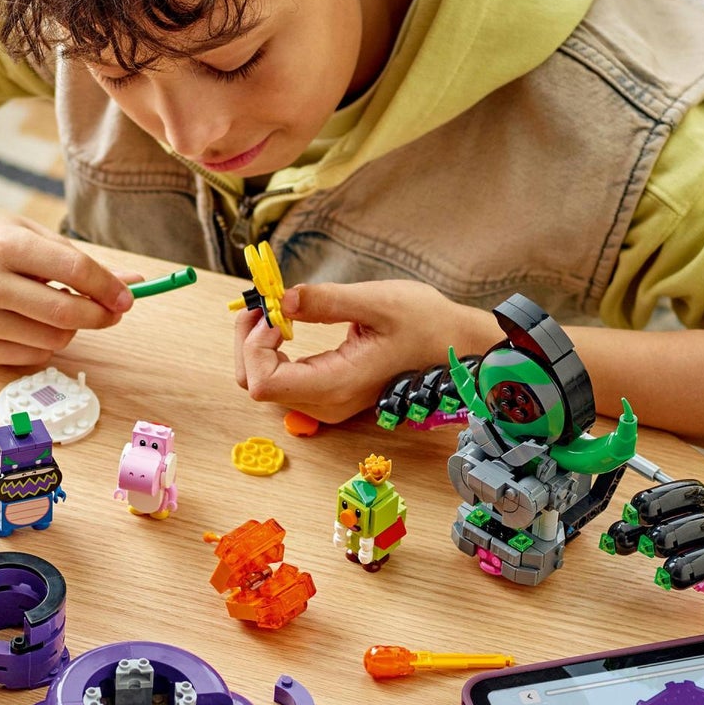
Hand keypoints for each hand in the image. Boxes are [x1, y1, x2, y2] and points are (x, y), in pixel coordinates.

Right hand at [0, 201, 135, 365]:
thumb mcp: (34, 235)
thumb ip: (82, 261)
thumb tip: (133, 283)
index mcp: (5, 247)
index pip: (75, 271)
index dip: (109, 288)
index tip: (128, 297)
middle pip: (66, 313)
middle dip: (100, 315)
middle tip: (112, 309)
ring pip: (54, 341)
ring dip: (70, 328)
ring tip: (57, 305)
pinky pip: (32, 357)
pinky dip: (45, 344)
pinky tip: (33, 321)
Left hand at [235, 280, 495, 423]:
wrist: (456, 346)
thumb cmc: (426, 323)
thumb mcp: (378, 301)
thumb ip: (326, 301)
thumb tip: (282, 300)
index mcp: (337, 385)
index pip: (263, 383)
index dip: (254, 345)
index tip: (273, 311)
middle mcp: (327, 404)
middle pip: (256, 385)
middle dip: (247, 342)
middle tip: (260, 303)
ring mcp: (327, 403)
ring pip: (265, 383)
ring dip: (257, 345)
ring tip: (271, 309)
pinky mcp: (329, 393)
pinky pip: (283, 379)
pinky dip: (273, 351)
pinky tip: (284, 323)